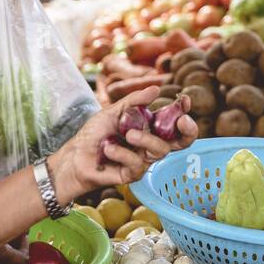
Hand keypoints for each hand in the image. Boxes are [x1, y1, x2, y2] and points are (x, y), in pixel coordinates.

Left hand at [47, 86, 197, 202]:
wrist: (74, 156)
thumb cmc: (93, 134)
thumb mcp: (113, 111)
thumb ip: (134, 101)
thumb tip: (156, 89)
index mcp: (150, 127)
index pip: (174, 120)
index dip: (184, 111)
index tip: (185, 100)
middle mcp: (151, 143)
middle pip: (182, 141)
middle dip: (189, 131)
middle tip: (182, 120)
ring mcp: (144, 159)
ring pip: (161, 150)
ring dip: (146, 139)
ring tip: (127, 134)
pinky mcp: (133, 174)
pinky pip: (138, 164)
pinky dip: (123, 154)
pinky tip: (109, 149)